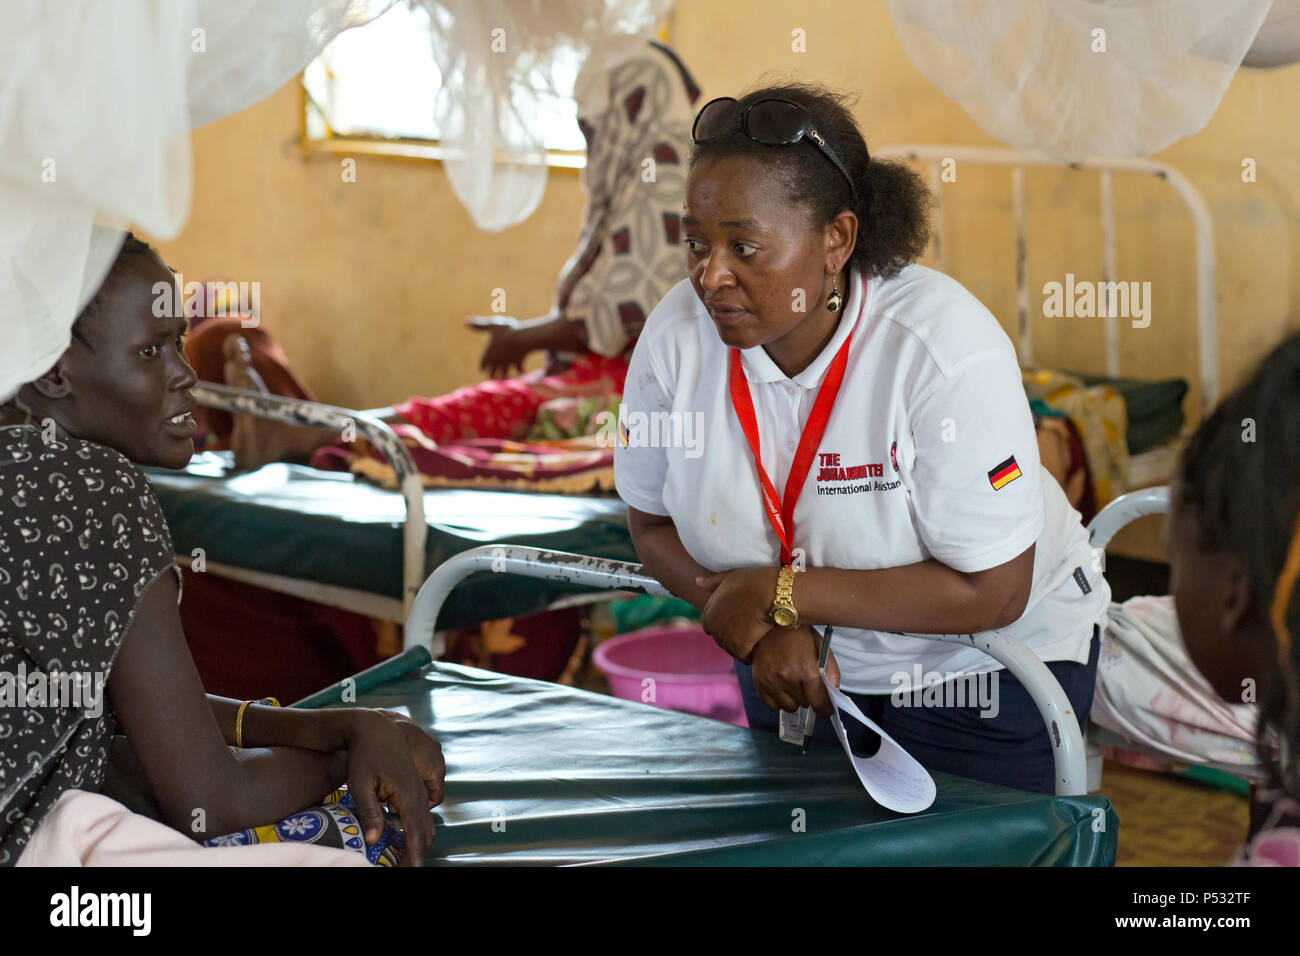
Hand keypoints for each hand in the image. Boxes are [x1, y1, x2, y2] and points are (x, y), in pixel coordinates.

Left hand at [342, 710, 441, 866]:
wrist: (375, 727)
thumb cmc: (364, 756)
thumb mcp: (360, 784)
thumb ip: (369, 813)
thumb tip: (373, 841)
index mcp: (406, 791)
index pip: (414, 830)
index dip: (415, 852)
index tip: (413, 868)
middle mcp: (419, 789)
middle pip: (425, 828)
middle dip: (417, 850)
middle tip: (404, 866)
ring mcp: (422, 783)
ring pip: (427, 819)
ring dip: (419, 838)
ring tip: (405, 855)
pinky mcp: (420, 780)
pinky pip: (424, 807)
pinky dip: (418, 823)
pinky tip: (405, 830)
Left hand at [469, 315, 530, 377]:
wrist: (522, 338)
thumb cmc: (506, 331)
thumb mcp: (492, 325)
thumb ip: (480, 326)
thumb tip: (466, 322)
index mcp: (489, 355)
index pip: (482, 366)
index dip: (483, 366)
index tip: (485, 364)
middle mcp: (497, 362)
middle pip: (491, 374)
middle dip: (492, 373)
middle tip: (494, 371)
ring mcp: (508, 363)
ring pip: (504, 375)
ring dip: (504, 375)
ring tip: (506, 373)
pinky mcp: (519, 362)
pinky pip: (519, 370)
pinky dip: (520, 371)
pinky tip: (522, 370)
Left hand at [697, 566, 780, 662]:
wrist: (773, 591)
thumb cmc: (755, 581)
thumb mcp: (731, 576)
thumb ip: (713, 581)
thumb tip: (697, 581)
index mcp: (709, 611)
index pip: (709, 626)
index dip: (724, 623)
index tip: (738, 619)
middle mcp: (713, 625)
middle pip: (721, 639)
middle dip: (733, 636)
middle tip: (750, 628)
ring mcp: (725, 637)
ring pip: (732, 649)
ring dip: (743, 646)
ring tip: (757, 635)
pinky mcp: (739, 646)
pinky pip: (745, 656)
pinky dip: (752, 654)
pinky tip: (761, 644)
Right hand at [751, 626, 840, 715]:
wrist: (774, 624)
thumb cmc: (801, 636)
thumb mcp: (823, 650)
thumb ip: (832, 674)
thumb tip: (833, 697)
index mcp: (806, 670)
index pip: (819, 703)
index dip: (825, 709)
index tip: (825, 710)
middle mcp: (788, 677)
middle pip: (804, 704)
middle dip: (808, 698)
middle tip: (806, 685)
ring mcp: (771, 681)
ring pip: (788, 707)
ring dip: (793, 700)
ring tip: (792, 685)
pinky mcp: (759, 682)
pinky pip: (772, 706)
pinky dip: (778, 701)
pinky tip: (781, 688)